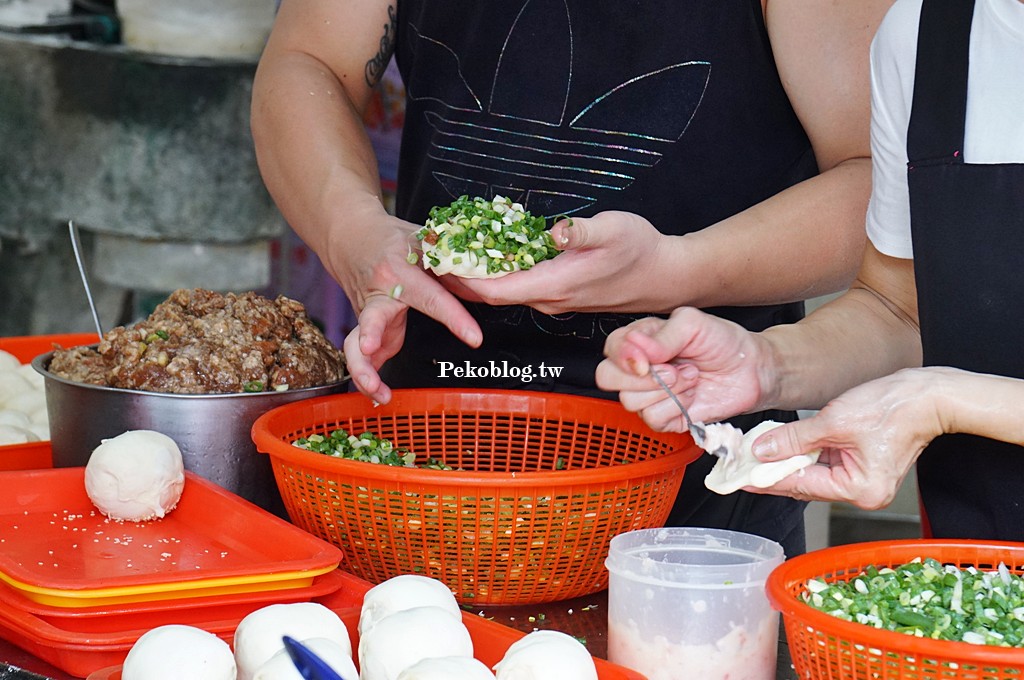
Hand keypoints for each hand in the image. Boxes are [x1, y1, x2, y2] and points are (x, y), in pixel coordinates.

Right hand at [327, 211, 482, 402]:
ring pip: (355, 343)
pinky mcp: (363, 329)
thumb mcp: (425, 241)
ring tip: (377, 391)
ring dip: (362, 369)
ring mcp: (366, 313)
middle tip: (373, 349)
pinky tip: (379, 395)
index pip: (432, 297)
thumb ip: (451, 264)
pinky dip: (366, 378)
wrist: (352, 236)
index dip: (453, 318)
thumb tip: (487, 281)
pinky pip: (359, 357)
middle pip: (372, 316)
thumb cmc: (394, 240)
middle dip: (372, 334)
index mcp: (400, 271)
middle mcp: (379, 294)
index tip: (474, 338)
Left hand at [442, 211, 667, 313]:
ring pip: (506, 291)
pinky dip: (500, 274)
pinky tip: (491, 254)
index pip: (495, 291)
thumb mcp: (615, 230)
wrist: (665, 277)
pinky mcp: (561, 295)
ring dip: (479, 275)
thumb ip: (580, 231)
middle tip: (435, 249)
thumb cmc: (642, 252)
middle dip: (461, 275)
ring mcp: (555, 300)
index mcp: (555, 285)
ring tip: (454, 248)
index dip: (462, 278)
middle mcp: (549, 299)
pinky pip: (521, 287)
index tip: (439, 258)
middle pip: (492, 295)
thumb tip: (555, 231)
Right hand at [595, 307, 771, 430]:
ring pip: (631, 401)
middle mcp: (641, 367)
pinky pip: (653, 419)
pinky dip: (676, 408)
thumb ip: (662, 335)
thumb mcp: (694, 324)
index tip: (646, 359)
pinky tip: (690, 395)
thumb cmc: (724, 343)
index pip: (610, 349)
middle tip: (673, 369)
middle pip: (608, 378)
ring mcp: (650, 393)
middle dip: (643, 378)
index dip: (623, 357)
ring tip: (689, 378)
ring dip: (667, 391)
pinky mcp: (664, 416)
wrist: (752, 370)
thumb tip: (637, 350)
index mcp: (641, 340)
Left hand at [746, 368, 944, 508]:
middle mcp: (862, 493)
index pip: (800, 485)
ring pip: (814, 472)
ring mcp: (863, 480)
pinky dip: (807, 452)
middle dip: (775, 469)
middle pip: (806, 482)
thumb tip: (762, 451)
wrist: (928, 394)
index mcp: (859, 490)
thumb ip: (793, 439)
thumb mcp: (833, 421)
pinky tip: (786, 443)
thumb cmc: (893, 407)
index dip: (766, 479)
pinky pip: (826, 462)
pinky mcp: (863, 466)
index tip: (740, 477)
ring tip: (759, 448)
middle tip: (743, 461)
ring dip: (790, 459)